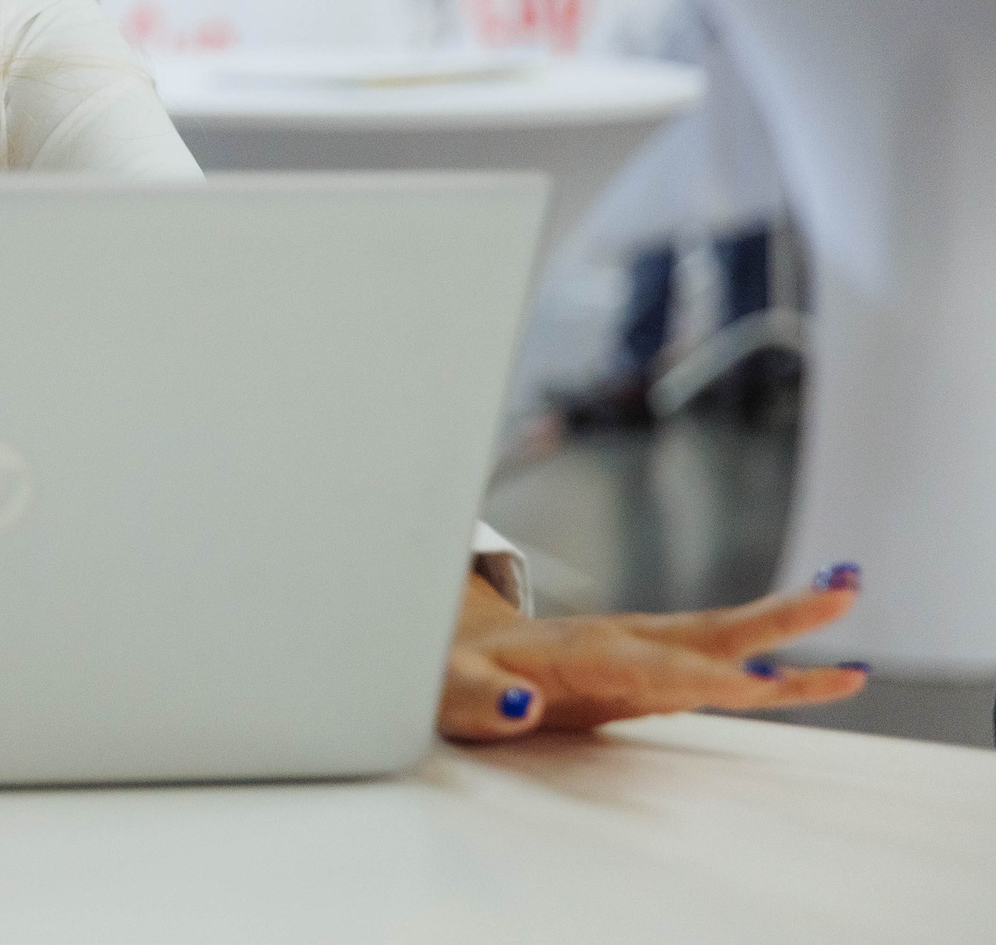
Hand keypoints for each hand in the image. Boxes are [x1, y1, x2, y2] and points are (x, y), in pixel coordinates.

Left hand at [438, 562, 869, 740]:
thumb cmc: (450, 673)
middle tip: (838, 592)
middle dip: (769, 617)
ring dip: (785, 626)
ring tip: (848, 600)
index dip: (686, 674)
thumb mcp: (450, 691)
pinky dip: (774, 674)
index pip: (638, 664)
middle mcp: (620, 641)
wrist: (456, 653)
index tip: (742, 683)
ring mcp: (643, 653)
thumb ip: (482, 700)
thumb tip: (518, 706)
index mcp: (573, 648)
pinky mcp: (656, 673)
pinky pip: (722, 670)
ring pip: (722, 640)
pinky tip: (827, 676)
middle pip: (703, 630)